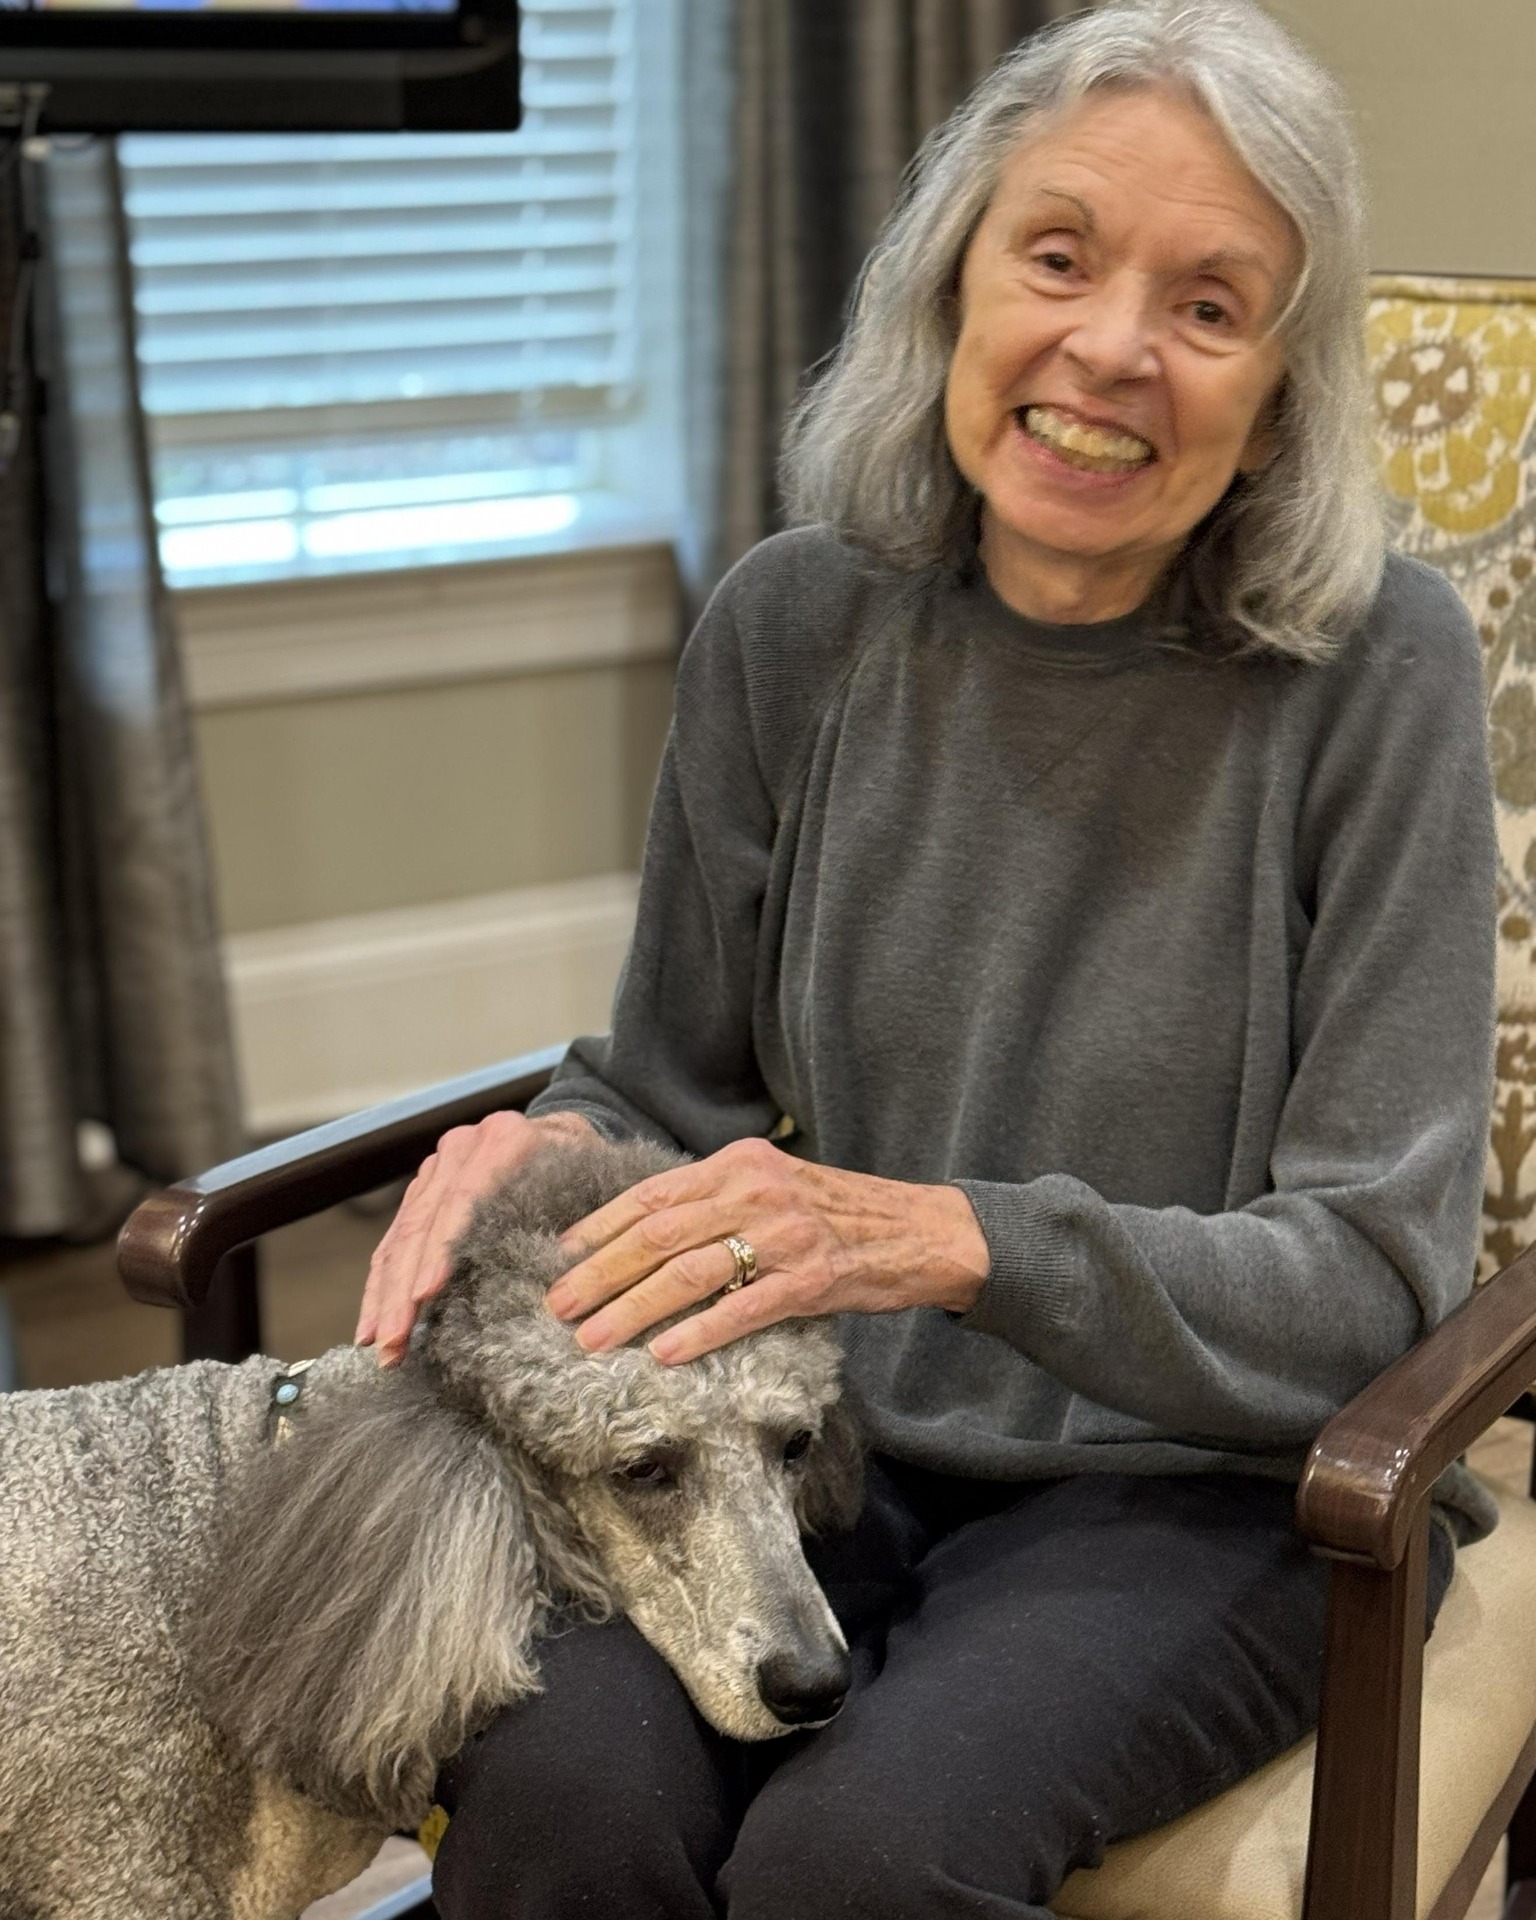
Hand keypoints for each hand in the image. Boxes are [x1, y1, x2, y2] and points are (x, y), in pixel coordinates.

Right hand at [355, 1108, 597, 1365]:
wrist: (567, 1136)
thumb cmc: (587, 1169)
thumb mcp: (594, 1182)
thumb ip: (577, 1217)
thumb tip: (563, 1277)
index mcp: (505, 1139)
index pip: (463, 1198)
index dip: (442, 1248)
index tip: (426, 1294)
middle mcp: (462, 1148)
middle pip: (423, 1222)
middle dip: (403, 1286)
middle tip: (395, 1338)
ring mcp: (437, 1168)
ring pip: (401, 1235)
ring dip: (386, 1294)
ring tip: (381, 1344)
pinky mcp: (423, 1190)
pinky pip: (394, 1241)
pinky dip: (382, 1284)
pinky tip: (373, 1325)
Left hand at [545, 1136, 990, 1364]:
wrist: (922, 1230)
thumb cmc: (839, 1213)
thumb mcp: (774, 1185)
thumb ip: (716, 1198)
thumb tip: (644, 1231)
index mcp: (739, 1163)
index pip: (652, 1194)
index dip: (599, 1225)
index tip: (559, 1254)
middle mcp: (756, 1191)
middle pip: (657, 1234)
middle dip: (598, 1271)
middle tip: (556, 1304)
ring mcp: (784, 1236)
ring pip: (688, 1272)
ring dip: (631, 1308)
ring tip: (591, 1338)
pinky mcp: (811, 1280)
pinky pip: (741, 1309)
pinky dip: (698, 1332)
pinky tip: (664, 1354)